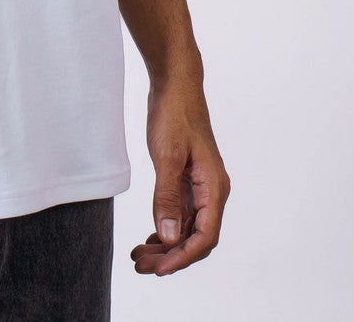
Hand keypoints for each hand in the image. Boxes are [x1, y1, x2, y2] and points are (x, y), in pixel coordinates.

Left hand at [131, 78, 229, 276]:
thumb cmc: (174, 114)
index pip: (204, 237)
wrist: (175, 83)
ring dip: (166, 244)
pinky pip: (181, 213)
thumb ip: (167, 197)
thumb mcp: (167, 155)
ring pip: (187, 227)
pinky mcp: (188, 178)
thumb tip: (169, 237)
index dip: (181, 257)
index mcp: (213, 187)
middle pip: (196, 237)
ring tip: (140, 256)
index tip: (158, 269)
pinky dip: (167, 227)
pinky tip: (151, 236)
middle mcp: (211, 190)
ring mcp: (200, 185)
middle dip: (170, 256)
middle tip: (141, 265)